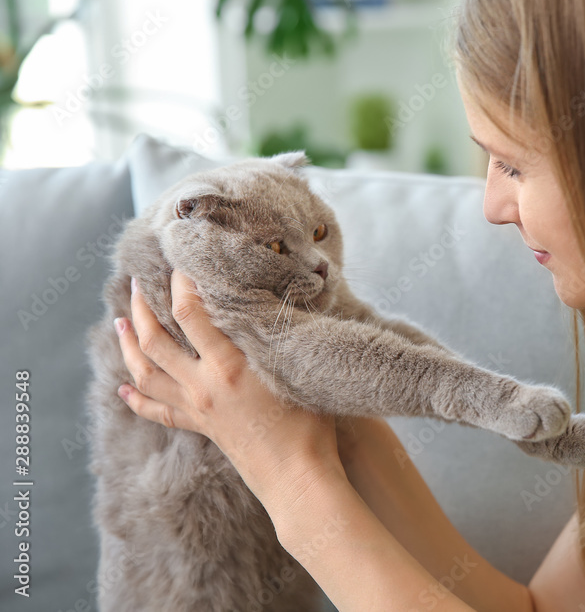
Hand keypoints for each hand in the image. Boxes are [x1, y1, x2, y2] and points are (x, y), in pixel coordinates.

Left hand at [114, 270, 345, 497]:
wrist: (298, 476)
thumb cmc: (310, 424)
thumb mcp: (294, 369)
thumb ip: (276, 335)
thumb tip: (269, 302)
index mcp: (228, 366)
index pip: (190, 313)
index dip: (182, 283)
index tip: (183, 262)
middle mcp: (202, 386)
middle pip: (154, 340)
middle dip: (141, 307)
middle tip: (138, 283)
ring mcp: (196, 408)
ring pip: (145, 374)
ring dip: (128, 346)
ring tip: (119, 322)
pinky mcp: (200, 426)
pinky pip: (156, 410)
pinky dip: (134, 398)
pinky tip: (123, 387)